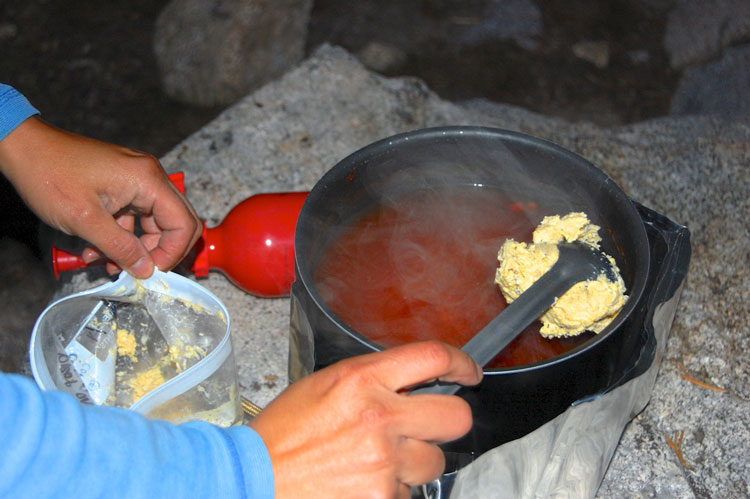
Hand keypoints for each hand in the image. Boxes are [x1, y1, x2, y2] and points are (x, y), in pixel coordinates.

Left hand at [0, 117, 201, 277]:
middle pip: (176, 222)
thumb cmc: (49, 174)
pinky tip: (97, 249)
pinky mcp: (123, 183)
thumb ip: (121, 247)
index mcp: (147, 180)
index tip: (151, 272)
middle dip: (158, 252)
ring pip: (154, 222)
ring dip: (135, 247)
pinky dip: (121, 236)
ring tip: (107, 262)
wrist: (23, 148)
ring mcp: (137, 178)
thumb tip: (147, 270)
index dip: (173, 253)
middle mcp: (149, 176)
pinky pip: (135, 216)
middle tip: (137, 270)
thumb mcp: (85, 220)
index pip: (183, 223)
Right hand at [250, 341, 482, 497]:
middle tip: (429, 425)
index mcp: (362, 379)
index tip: (467, 371)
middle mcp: (379, 417)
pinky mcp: (382, 498)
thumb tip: (411, 383)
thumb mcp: (325, 385)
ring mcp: (384, 462)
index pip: (432, 357)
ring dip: (414, 462)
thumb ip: (372, 380)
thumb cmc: (282, 433)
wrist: (254, 479)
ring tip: (376, 462)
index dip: (460, 362)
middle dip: (447, 421)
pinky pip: (407, 493)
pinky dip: (390, 490)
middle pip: (456, 416)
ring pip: (434, 462)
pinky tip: (361, 482)